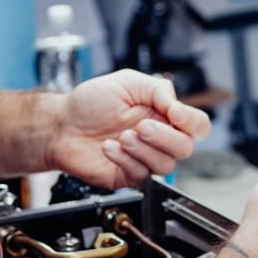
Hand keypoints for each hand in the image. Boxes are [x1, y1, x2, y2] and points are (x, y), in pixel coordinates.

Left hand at [45, 70, 212, 187]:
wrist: (61, 125)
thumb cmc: (89, 103)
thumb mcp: (126, 82)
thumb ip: (157, 89)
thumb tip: (177, 104)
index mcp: (162, 115)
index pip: (197, 125)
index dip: (192, 122)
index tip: (174, 113)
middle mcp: (157, 138)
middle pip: (185, 148)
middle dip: (164, 137)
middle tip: (141, 126)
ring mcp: (143, 158)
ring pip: (166, 165)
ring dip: (143, 150)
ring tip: (122, 137)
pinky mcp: (127, 175)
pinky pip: (140, 175)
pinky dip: (124, 159)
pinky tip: (109, 147)